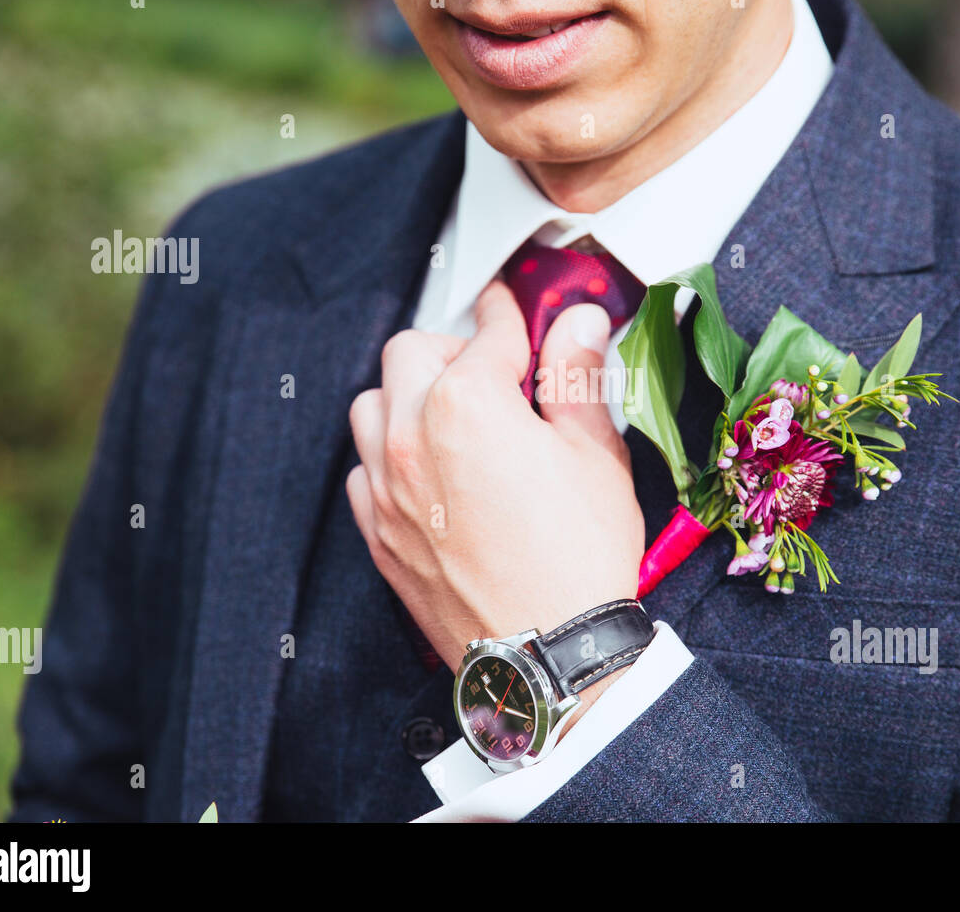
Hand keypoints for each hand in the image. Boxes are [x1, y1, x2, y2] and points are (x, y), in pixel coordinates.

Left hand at [346, 281, 644, 674]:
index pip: (488, 330)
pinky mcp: (379, 532)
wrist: (546, 652)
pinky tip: (427, 470)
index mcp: (469, 403)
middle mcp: (413, 435)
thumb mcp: (595, 454)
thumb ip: (576, 378)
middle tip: (496, 371)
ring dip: (409, 394)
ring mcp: (387, 486)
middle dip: (453, 347)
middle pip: (413, 351)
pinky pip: (364, 469)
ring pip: (373, 403)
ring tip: (453, 416)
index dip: (509, 313)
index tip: (512, 307)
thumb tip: (579, 324)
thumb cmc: (578, 556)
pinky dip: (388, 454)